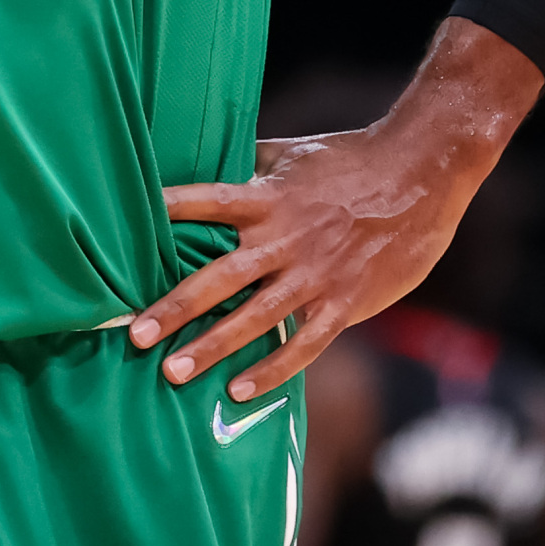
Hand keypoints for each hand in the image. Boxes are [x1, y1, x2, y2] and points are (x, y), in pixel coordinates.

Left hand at [126, 18, 538, 399]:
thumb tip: (201, 162)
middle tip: (135, 335)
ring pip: (255, 318)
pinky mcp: (344, 303)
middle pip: (219, 277)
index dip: (166, 212)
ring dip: (212, 347)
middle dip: (174, 308)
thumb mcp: (291, 154)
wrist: (421, 175)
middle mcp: (284, 238)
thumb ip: (248, 168)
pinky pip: (303, 344)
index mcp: (267, 197)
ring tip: (172, 372)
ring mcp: (315, 274)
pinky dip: (272, 369)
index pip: (205, 202)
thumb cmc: (349, 159)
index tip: (124, 229)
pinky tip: (240, 391)